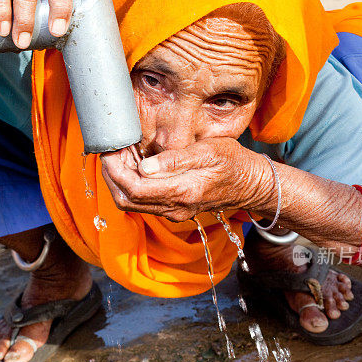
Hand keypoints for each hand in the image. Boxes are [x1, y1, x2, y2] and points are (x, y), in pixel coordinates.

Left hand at [100, 138, 274, 221]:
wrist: (251, 184)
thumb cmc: (234, 162)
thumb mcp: (209, 151)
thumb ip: (175, 160)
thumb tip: (145, 166)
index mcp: (182, 192)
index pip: (134, 188)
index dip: (115, 170)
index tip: (110, 150)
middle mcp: (174, 208)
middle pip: (126, 200)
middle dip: (111, 175)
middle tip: (110, 150)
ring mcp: (173, 211)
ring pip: (131, 202)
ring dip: (119, 179)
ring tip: (121, 153)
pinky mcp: (173, 208)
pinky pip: (143, 200)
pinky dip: (131, 183)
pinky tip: (135, 163)